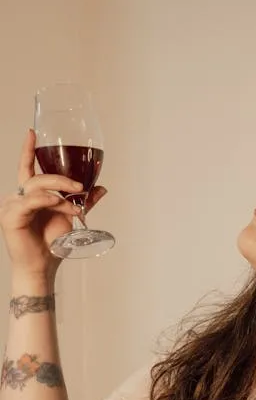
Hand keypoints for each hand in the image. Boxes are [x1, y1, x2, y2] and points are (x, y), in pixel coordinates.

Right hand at [0, 129, 106, 276]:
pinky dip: (48, 202)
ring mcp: (11, 206)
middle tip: (80, 186)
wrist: (43, 267)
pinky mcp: (10, 217)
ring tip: (75, 208)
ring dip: (60, 195)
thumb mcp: (70, 217)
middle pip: (38, 177)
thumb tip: (101, 187)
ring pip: (37, 188)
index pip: (27, 167)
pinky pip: (30, 201)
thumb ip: (83, 201)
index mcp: (29, 195)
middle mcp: (17, 197)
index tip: (32, 132)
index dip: (28, 150)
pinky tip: (59, 206)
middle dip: (62, 179)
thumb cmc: (51, 244)